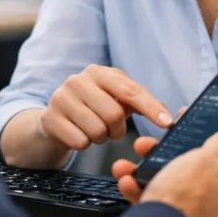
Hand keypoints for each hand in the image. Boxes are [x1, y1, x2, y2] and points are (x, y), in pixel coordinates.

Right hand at [38, 65, 172, 151]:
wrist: (54, 118)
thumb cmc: (92, 107)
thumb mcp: (114, 98)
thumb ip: (138, 101)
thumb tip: (165, 110)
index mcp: (98, 72)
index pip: (130, 90)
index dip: (151, 108)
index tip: (167, 123)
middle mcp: (78, 80)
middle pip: (114, 114)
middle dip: (118, 129)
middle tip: (112, 130)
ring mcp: (61, 98)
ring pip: (97, 130)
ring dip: (101, 138)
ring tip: (94, 130)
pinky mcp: (50, 118)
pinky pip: (80, 142)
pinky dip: (85, 144)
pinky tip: (79, 134)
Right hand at [112, 119, 217, 216]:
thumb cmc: (182, 200)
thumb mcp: (204, 162)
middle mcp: (216, 194)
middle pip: (201, 158)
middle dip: (181, 141)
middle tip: (171, 130)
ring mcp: (194, 206)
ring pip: (174, 174)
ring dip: (152, 161)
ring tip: (139, 152)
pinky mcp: (173, 216)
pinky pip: (157, 194)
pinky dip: (142, 185)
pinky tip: (129, 180)